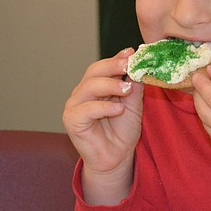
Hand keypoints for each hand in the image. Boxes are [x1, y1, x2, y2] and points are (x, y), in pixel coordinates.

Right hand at [62, 48, 143, 203]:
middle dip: (113, 66)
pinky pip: (87, 109)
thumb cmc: (122, 131)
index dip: (117, 58)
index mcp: (96, 85)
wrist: (116, 158)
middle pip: (94, 71)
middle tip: (129, 65)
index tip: (132, 53)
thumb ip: (133, 86)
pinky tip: (118, 109)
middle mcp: (83, 92)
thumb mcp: (133, 105)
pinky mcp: (72, 120)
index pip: (104, 66)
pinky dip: (103, 107)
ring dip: (110, 85)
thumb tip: (138, 65)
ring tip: (127, 89)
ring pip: (89, 86)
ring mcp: (75, 105)